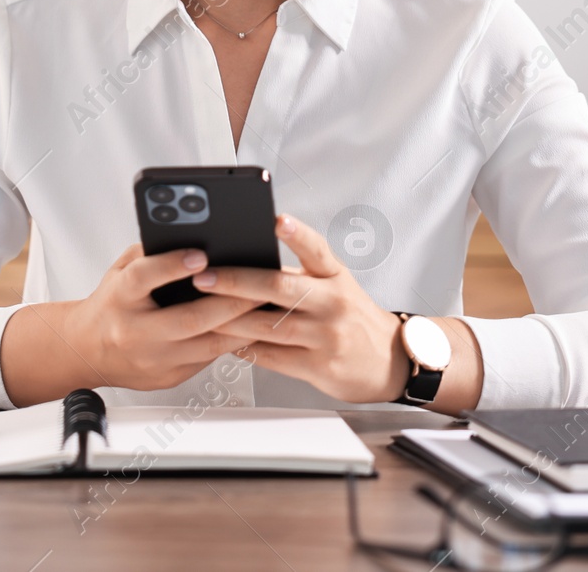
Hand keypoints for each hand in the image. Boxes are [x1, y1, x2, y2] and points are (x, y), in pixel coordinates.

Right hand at [2, 243, 267, 404]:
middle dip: (229, 300)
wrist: (87, 350)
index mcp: (119, 298)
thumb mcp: (121, 270)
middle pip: (187, 318)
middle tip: (259, 283)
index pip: (143, 278)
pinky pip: (208, 359)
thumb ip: (151, 252)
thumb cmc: (111, 304)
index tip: (199, 254)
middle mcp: (134, 331)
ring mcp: (152, 359)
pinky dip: (232, 341)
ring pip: (206, 345)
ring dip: (241, 324)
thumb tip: (191, 234)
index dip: (171, 265)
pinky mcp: (169, 377)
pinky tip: (251, 327)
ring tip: (266, 305)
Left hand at [191, 213, 411, 403]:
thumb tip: (243, 263)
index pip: (316, 249)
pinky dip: (244, 348)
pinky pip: (272, 357)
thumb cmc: (349, 316)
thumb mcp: (335, 286)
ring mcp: (327, 337)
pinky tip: (221, 339)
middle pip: (281, 288)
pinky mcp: (319, 367)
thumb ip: (298, 276)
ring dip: (229, 319)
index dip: (297, 234)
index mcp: (335, 276)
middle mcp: (333, 303)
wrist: (387, 362)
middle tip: (204, 276)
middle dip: (237, 281)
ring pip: (269, 326)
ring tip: (199, 310)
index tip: (277, 219)